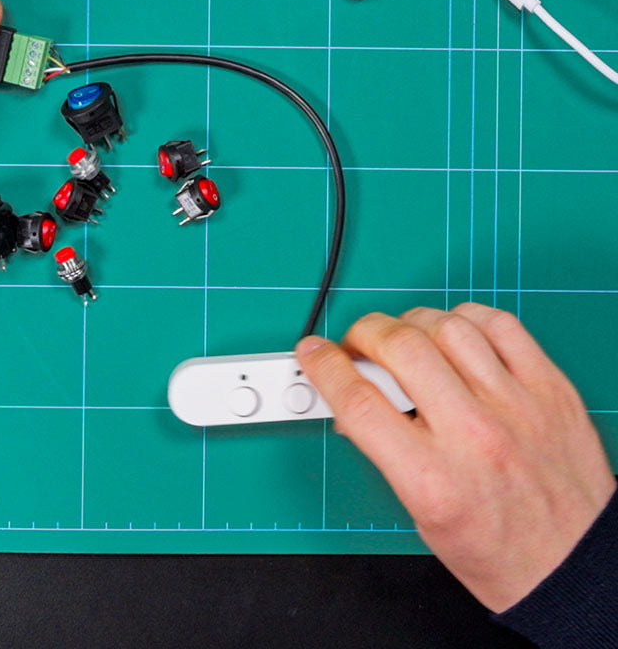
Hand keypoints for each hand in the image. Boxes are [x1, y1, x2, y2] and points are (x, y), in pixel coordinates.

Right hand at [296, 303, 615, 612]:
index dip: (323, 367)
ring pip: (447, 327)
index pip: (358, 401)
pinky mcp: (550, 389)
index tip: (313, 354)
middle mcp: (474, 437)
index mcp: (432, 480)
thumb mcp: (419, 515)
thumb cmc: (498, 551)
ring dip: (411, 323)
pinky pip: (501, 325)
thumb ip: (383, 453)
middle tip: (359, 345)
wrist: (578, 571)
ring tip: (406, 339)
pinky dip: (467, 319)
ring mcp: (516, 406)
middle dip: (363, 334)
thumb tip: (351, 403)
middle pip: (400, 347)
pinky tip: (455, 335)